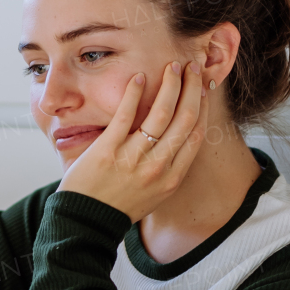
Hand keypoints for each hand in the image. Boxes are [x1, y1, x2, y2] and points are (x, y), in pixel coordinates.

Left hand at [58, 59, 207, 222]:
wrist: (86, 222)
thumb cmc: (119, 206)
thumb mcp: (154, 194)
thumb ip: (168, 168)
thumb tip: (179, 138)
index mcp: (172, 178)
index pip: (196, 134)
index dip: (203, 106)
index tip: (203, 88)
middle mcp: (157, 168)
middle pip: (185, 119)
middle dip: (192, 88)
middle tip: (192, 68)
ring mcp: (133, 159)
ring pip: (161, 113)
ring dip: (170, 84)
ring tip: (172, 67)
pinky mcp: (108, 151)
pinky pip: (125, 115)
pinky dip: (135, 93)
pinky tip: (140, 77)